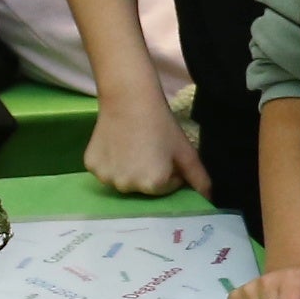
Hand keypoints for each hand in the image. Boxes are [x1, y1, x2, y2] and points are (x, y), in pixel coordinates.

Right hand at [85, 92, 208, 196]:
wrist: (129, 99)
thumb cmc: (162, 125)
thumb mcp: (186, 152)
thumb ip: (199, 179)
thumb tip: (209, 200)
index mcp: (153, 185)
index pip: (166, 188)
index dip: (169, 171)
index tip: (166, 153)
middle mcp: (128, 187)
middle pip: (143, 187)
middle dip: (150, 173)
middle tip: (149, 148)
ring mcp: (106, 178)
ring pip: (124, 180)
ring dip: (130, 169)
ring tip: (133, 146)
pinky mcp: (91, 166)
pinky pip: (106, 171)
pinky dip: (112, 163)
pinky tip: (116, 145)